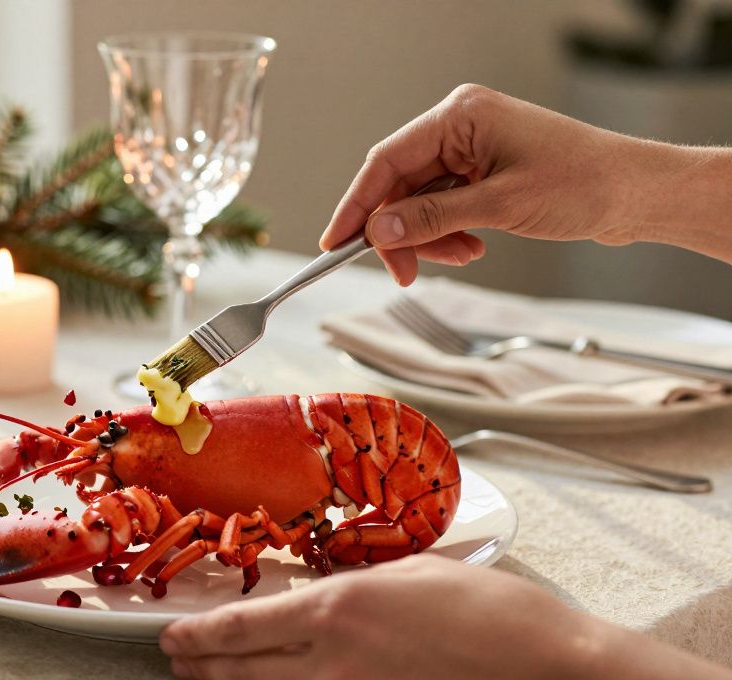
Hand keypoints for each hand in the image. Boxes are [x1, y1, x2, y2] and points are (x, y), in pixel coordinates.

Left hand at [160, 554, 731, 679]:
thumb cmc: (498, 617)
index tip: (172, 633)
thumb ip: (349, 584)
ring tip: (220, 672)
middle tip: (179, 656)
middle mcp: (330, 668)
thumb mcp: (411, 573)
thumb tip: (315, 592)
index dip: (196, 634)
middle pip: (240, 674)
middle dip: (201, 665)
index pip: (238, 630)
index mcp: (336, 611)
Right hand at [319, 84, 674, 284]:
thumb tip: (376, 232)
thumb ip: (430, 218)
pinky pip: (443, 204)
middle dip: (400, 231)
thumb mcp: (498, 206)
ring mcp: (472, 148)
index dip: (356, 206)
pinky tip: (471, 246)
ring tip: (461, 256)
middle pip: (400, 184)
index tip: (335, 243)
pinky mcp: (484, 171)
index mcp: (459, 115)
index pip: (386, 161)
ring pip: (420, 200)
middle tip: (403, 271)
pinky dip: (447, 232)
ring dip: (428, 236)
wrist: (638, 194)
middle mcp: (460, 126)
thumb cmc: (582, 183)